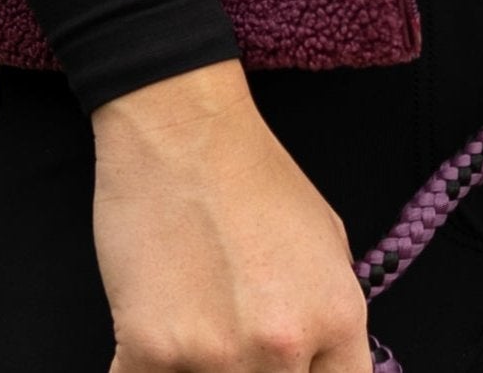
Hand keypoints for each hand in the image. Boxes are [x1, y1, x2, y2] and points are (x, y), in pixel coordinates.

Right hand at [92, 61, 371, 372]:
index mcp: (335, 318)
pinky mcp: (148, 355)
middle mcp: (281, 348)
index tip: (291, 366)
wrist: (184, 132)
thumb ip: (326, 320)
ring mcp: (214, 358)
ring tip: (197, 323)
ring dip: (199, 370)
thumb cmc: (257, 177)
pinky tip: (153, 333)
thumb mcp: (327, 243)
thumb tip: (311, 366)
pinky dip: (147, 366)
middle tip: (233, 336)